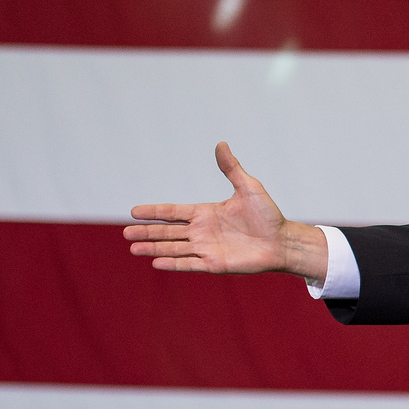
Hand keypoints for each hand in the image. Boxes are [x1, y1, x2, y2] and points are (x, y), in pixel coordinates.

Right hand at [125, 142, 327, 281]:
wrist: (283, 241)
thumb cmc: (268, 215)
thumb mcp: (249, 188)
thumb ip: (232, 169)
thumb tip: (221, 144)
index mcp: (206, 213)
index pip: (173, 212)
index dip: (154, 212)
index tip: (133, 211)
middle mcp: (202, 231)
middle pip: (168, 232)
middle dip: (147, 232)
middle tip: (125, 233)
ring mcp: (207, 248)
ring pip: (174, 248)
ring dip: (154, 248)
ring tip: (133, 248)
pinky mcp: (215, 264)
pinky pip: (189, 263)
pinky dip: (173, 263)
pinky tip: (156, 263)